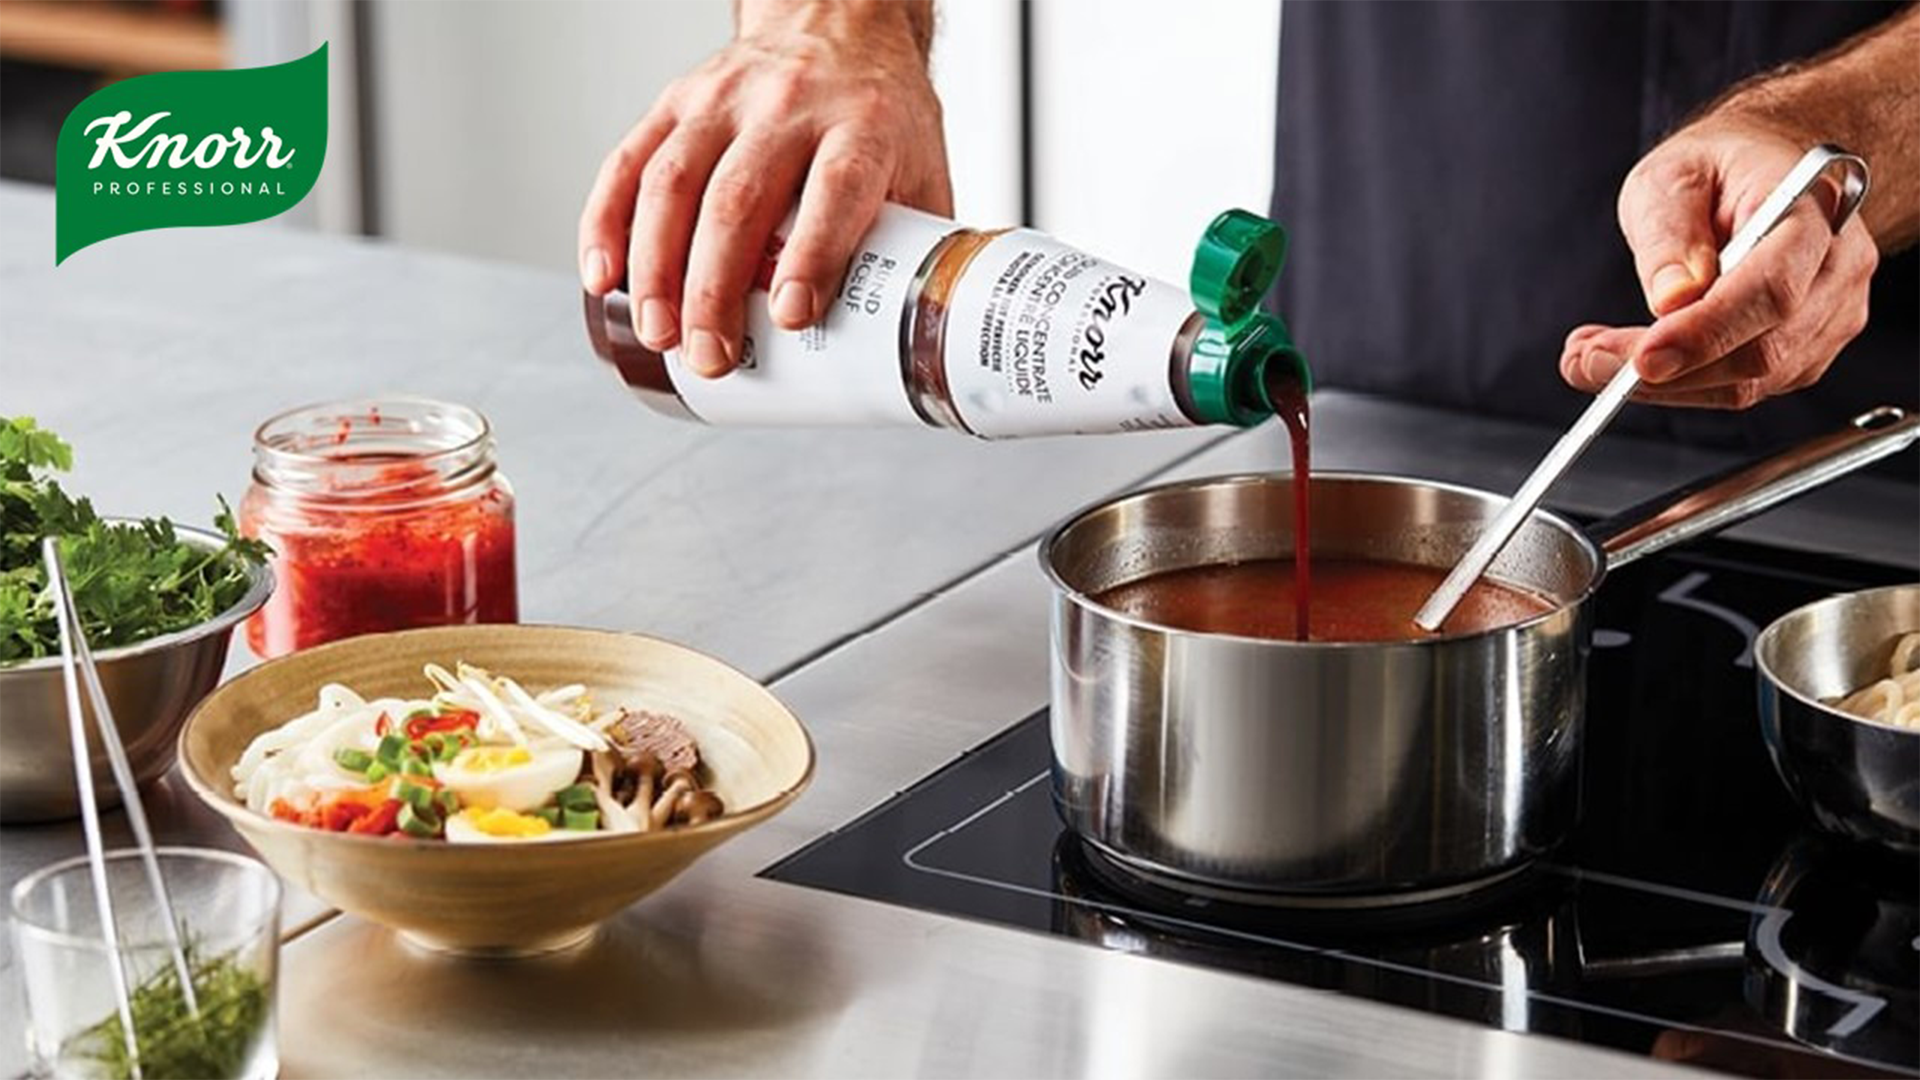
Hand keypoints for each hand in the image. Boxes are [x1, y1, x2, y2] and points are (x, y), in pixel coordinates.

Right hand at [577, 15, 951, 377]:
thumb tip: (921, 345)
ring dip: (656, 267)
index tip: (789, 314)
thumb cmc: (881, 113)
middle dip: (715, 287)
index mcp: (863, 125)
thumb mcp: (923, 170)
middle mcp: (790, 106)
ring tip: (658, 332)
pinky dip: (607, 222)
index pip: (834, 189)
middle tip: (710, 353)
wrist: (840, 22)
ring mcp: (725, 99)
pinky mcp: (678, 100)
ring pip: (675, 182)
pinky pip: (630, 160)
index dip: (811, 254)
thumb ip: (921, 249)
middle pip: (740, 197)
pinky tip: (602, 276)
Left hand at [1560, 114, 1877, 408]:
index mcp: (1813, 210)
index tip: (1642, 359)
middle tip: (1583, 361)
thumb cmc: (1720, 166)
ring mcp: (1831, 315)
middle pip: (1760, 351)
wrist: (1766, 168)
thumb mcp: (1672, 177)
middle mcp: (1836, 268)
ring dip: (1662, 384)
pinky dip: (1680, 385)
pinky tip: (1633, 360)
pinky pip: (1743, 387)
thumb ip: (1670, 234)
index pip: (1771, 289)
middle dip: (1664, 371)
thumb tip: (1671, 300)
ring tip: (1591, 358)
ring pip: (1749, 383)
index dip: (1707, 332)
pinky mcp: (1807, 349)